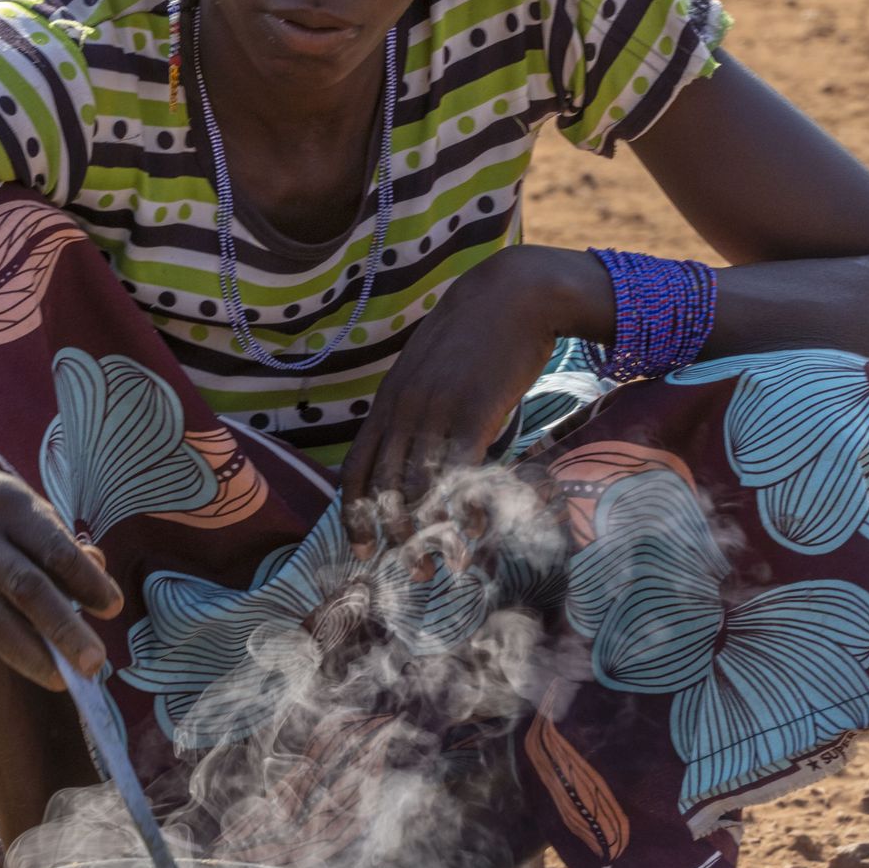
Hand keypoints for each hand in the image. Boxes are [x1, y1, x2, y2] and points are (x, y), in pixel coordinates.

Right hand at [0, 467, 122, 688]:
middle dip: (64, 628)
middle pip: (25, 587)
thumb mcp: (21, 507)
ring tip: (65, 680)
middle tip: (95, 662)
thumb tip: (98, 576)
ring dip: (33, 655)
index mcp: (6, 504)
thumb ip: (59, 541)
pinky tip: (36, 664)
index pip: (54, 548)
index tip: (114, 608)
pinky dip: (8, 650)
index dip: (87, 581)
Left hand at [340, 244, 612, 552]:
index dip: (355, 514)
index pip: (357, 467)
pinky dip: (463, 507)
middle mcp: (404, 409)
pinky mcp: (475, 411)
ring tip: (434, 567)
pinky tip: (472, 533)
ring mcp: (437, 410)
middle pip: (385, 486)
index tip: (360, 549)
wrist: (513, 295)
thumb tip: (405, 445)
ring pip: (420, 485)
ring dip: (425, 532)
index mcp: (388, 401)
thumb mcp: (425, 367)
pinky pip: (461, 470)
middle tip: (402, 572)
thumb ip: (410, 406)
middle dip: (389, 536)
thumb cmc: (474, 335)